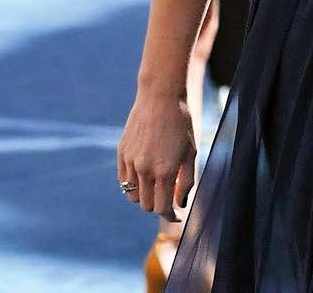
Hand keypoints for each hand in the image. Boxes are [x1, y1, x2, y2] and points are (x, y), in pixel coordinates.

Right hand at [116, 91, 196, 219]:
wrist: (160, 96)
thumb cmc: (181, 122)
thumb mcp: (191, 151)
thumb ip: (186, 180)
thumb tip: (180, 204)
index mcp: (165, 170)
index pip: (162, 207)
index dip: (171, 216)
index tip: (177, 216)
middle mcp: (144, 169)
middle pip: (147, 205)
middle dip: (159, 206)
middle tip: (170, 196)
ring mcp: (130, 162)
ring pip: (133, 195)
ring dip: (145, 196)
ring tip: (158, 183)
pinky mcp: (121, 154)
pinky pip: (124, 180)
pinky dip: (134, 184)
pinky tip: (145, 174)